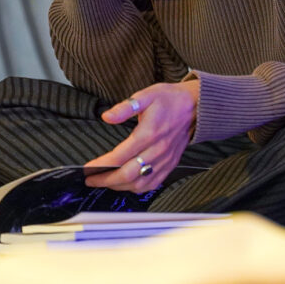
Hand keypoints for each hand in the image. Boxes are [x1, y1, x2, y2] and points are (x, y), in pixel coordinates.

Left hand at [84, 80, 199, 193]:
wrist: (195, 106)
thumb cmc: (170, 100)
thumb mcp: (145, 95)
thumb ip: (125, 107)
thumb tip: (107, 117)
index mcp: (149, 134)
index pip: (119, 157)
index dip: (101, 165)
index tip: (88, 168)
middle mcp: (157, 150)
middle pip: (127, 175)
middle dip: (105, 180)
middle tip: (91, 179)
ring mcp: (165, 160)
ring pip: (140, 183)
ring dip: (120, 186)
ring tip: (106, 182)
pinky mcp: (170, 164)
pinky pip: (153, 183)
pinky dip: (137, 187)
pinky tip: (127, 184)